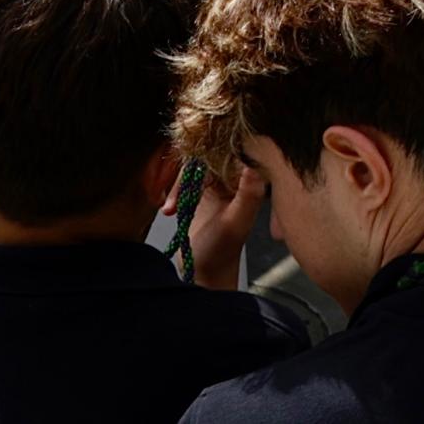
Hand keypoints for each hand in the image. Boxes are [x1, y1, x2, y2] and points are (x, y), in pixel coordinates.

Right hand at [180, 156, 264, 290]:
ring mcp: (217, 182)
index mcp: (250, 181)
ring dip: (178, 184)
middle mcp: (235, 177)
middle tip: (176, 195)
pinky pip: (186, 177)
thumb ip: (247, 195)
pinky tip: (169, 209)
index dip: (213, 150)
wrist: (204, 273)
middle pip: (210, 153)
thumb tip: (253, 165)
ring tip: (171, 208)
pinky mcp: (201, 189)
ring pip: (195, 164)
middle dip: (189, 170)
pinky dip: (175, 190)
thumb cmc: (222, 253)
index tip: (193, 162)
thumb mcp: (235, 224)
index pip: (234, 149)